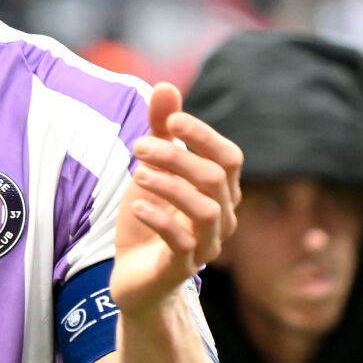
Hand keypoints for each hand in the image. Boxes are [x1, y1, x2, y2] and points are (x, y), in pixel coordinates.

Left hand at [109, 83, 241, 316]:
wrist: (133, 276)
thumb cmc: (149, 218)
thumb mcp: (151, 169)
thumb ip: (160, 131)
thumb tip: (165, 86)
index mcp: (220, 191)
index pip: (229, 156)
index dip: (203, 135)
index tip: (170, 121)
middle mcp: (222, 217)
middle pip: (214, 178)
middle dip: (175, 156)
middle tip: (138, 146)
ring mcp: (205, 245)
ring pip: (205, 209)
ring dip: (169, 185)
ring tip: (136, 173)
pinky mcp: (182, 269)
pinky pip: (181, 243)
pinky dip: (159, 219)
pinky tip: (136, 206)